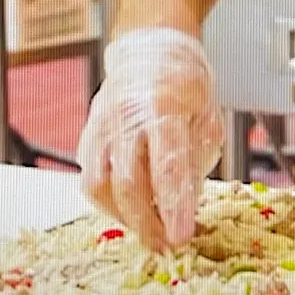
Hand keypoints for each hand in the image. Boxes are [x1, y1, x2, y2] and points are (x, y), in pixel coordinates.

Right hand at [76, 27, 224, 250]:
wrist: (150, 50)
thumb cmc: (183, 83)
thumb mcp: (207, 115)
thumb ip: (196, 159)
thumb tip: (187, 204)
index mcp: (162, 107)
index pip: (167, 166)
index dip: (174, 206)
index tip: (181, 236)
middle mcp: (125, 117)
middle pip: (128, 184)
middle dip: (147, 222)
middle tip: (166, 244)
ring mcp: (101, 126)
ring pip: (101, 186)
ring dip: (124, 216)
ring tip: (148, 228)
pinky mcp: (87, 136)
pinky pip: (90, 179)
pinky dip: (108, 202)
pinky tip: (128, 208)